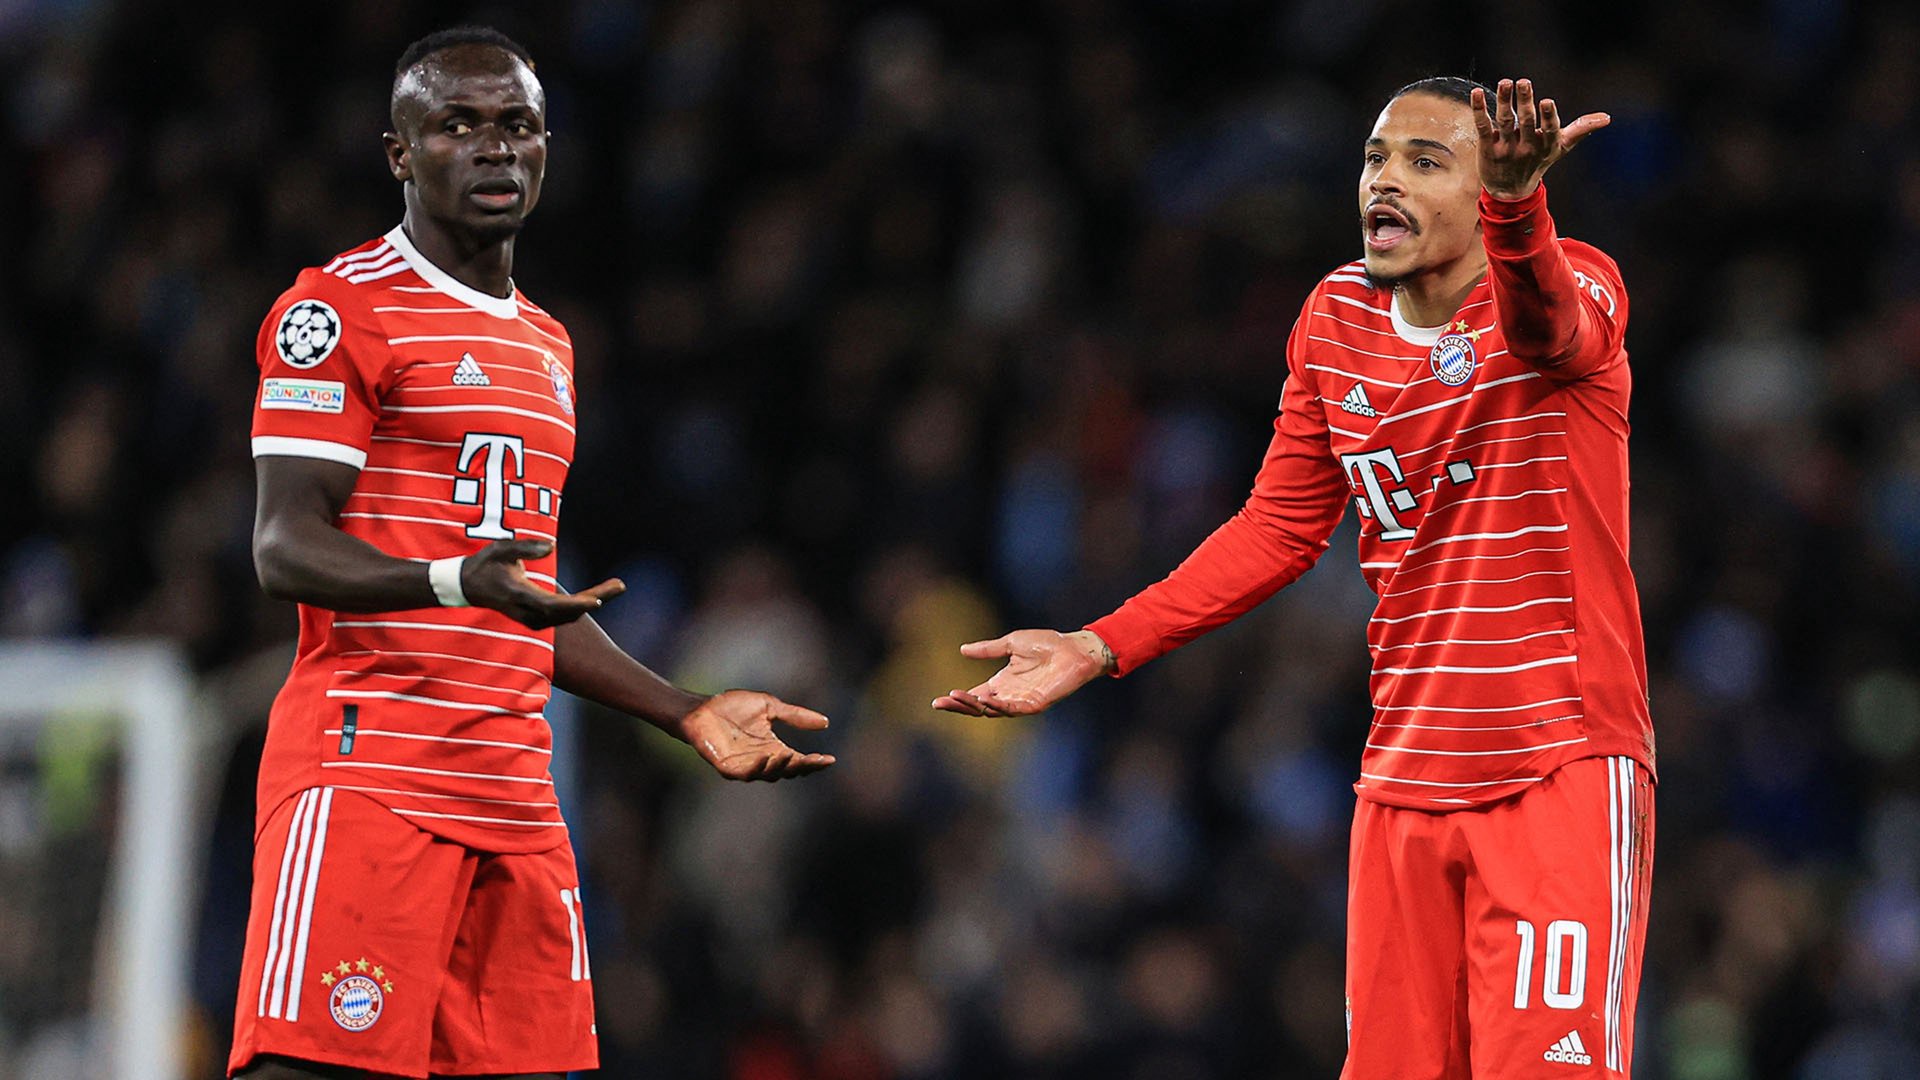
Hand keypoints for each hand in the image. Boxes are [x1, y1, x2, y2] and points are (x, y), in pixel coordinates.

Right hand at [461, 539, 623, 629]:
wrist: (467, 586)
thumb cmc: (486, 564)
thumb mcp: (500, 548)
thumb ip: (525, 547)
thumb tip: (552, 546)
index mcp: (519, 594)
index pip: (552, 605)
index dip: (575, 604)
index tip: (597, 600)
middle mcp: (527, 612)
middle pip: (567, 611)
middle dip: (595, 598)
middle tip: (620, 585)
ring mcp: (531, 619)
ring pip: (568, 615)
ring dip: (592, 601)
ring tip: (616, 586)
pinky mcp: (535, 619)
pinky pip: (563, 616)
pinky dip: (581, 605)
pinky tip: (598, 594)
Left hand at [680, 689, 836, 780]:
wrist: (702, 707)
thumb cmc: (732, 706)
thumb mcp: (770, 707)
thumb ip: (795, 715)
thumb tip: (826, 723)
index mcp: (773, 747)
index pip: (798, 760)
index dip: (814, 763)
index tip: (830, 760)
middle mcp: (762, 760)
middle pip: (787, 771)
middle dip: (803, 767)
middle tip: (816, 760)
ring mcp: (745, 766)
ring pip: (769, 775)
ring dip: (781, 767)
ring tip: (791, 756)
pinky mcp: (728, 767)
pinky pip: (746, 774)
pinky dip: (758, 768)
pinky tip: (766, 757)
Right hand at [932, 629, 1113, 716]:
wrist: (1073, 648)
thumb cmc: (1047, 643)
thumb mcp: (1011, 643)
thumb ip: (988, 649)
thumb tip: (962, 650)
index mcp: (1002, 682)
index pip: (974, 695)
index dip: (957, 698)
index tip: (938, 701)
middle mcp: (1009, 695)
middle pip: (978, 706)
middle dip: (958, 706)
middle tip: (940, 703)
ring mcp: (1021, 701)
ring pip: (992, 710)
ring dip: (973, 705)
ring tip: (956, 697)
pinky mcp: (1035, 704)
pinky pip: (1013, 709)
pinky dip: (998, 707)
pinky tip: (984, 701)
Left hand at [1472, 78, 1608, 200]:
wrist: (1509, 191)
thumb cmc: (1538, 162)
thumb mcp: (1561, 148)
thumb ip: (1581, 130)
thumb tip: (1607, 118)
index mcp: (1546, 145)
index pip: (1549, 130)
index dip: (1548, 117)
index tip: (1547, 102)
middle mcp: (1526, 147)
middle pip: (1526, 121)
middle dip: (1525, 101)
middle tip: (1523, 82)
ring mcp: (1506, 148)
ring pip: (1504, 121)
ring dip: (1504, 101)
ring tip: (1504, 83)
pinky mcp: (1487, 148)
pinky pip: (1483, 127)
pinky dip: (1480, 110)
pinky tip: (1476, 94)